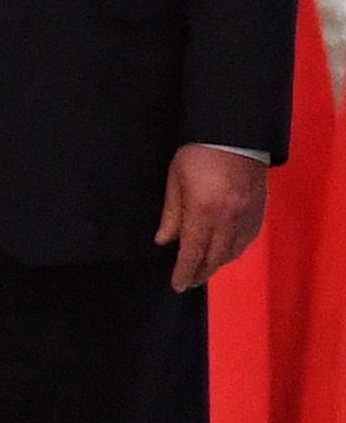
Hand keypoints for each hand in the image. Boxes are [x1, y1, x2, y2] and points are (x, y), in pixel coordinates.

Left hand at [155, 143, 267, 291]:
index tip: (177, 285)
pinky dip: (234, 252)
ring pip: (232, 253)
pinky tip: (225, 253)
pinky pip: (247, 242)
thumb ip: (171, 213)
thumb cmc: (197, 154)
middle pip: (214, 258)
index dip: (184, 271)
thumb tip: (164, 241)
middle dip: (200, 273)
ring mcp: (247, 219)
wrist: (236, 137)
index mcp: (203, 212)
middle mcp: (228, 221)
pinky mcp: (259, 214)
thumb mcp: (175, 179)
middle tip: (189, 282)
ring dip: (217, 265)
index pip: (193, 252)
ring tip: (204, 270)